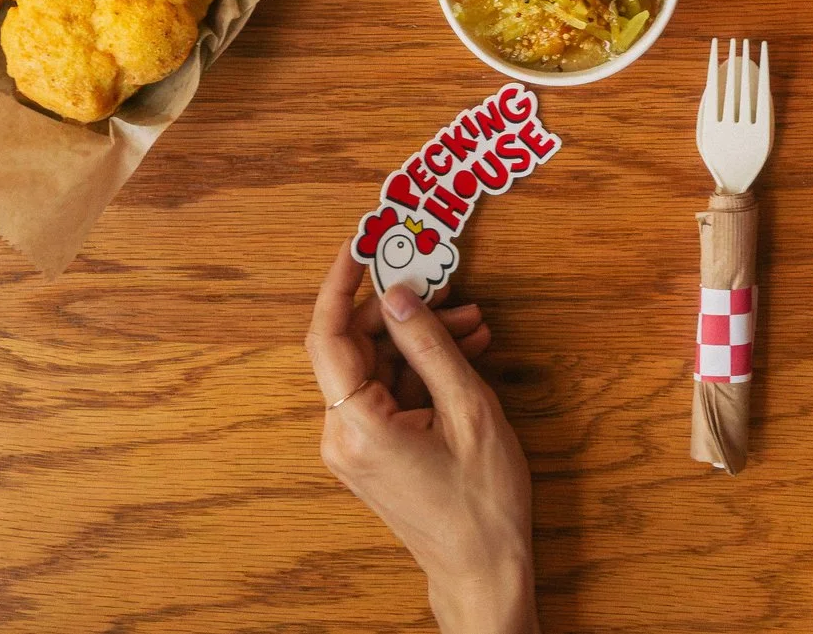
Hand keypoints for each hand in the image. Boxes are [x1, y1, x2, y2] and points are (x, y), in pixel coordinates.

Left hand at [305, 250, 535, 633]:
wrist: (484, 569)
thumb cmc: (482, 502)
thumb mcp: (468, 410)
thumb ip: (429, 346)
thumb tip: (398, 294)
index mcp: (357, 426)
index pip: (327, 336)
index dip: (339, 283)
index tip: (361, 243)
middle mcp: (341, 435)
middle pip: (355, 347)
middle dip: (400, 312)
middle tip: (445, 285)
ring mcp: (354, 445)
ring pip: (376, 367)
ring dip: (418, 340)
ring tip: (473, 323)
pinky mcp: (371, 450)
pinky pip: (387, 391)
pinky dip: (420, 369)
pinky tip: (463, 350)